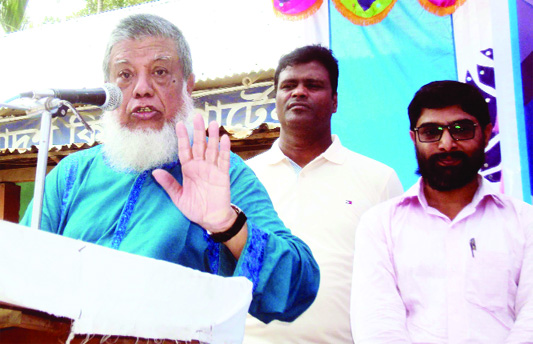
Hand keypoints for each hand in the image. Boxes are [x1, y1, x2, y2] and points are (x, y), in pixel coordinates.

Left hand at [152, 114, 235, 232]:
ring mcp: (213, 169)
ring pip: (213, 149)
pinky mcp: (223, 175)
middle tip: (197, 116)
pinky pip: (224, 160)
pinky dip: (224, 150)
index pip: (185, 150)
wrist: (211, 220)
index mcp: (189, 169)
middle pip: (199, 145)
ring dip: (213, 136)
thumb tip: (154, 171)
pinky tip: (224, 138)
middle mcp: (201, 166)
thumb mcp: (178, 197)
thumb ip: (168, 183)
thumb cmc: (195, 208)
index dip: (182, 137)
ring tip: (213, 123)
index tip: (179, 124)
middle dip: (198, 131)